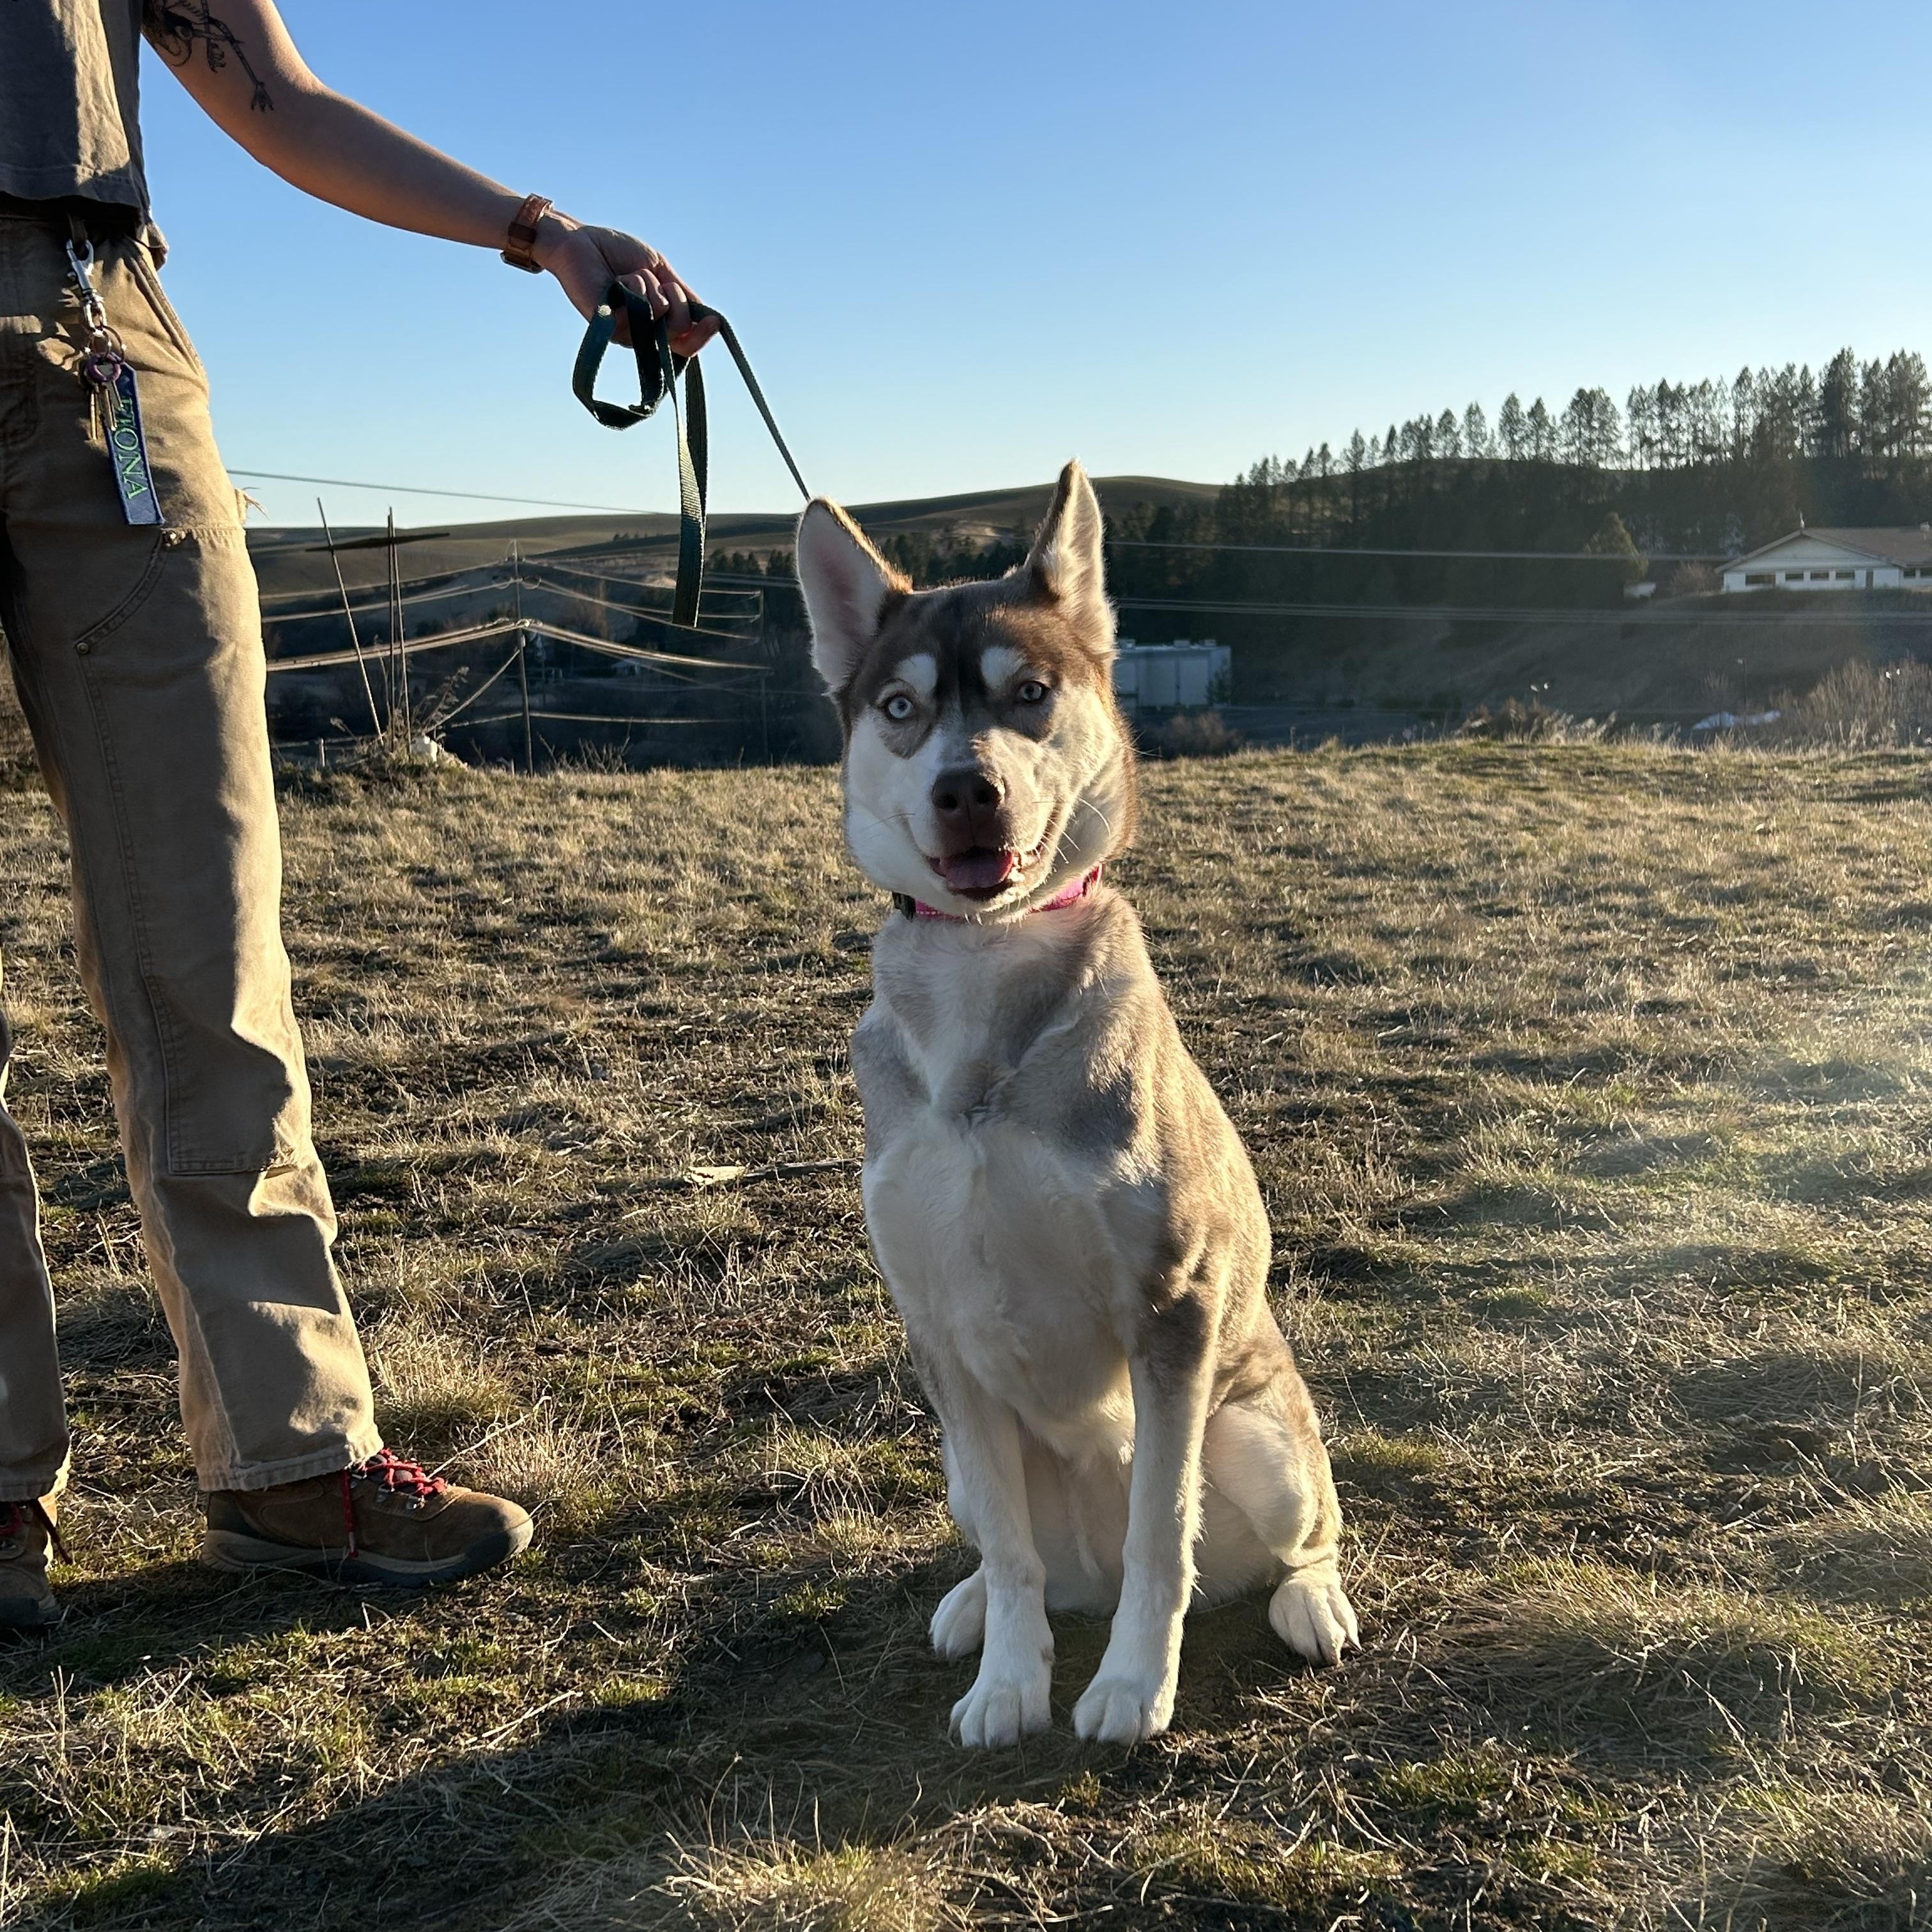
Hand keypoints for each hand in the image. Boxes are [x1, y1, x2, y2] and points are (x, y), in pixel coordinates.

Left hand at [532, 213, 718, 357]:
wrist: (581, 240)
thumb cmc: (617, 253)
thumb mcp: (659, 269)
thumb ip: (681, 293)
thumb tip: (708, 316)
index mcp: (655, 325)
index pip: (686, 345)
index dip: (703, 336)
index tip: (713, 320)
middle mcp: (641, 335)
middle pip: (679, 334)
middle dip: (678, 301)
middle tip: (661, 282)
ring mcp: (623, 332)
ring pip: (660, 316)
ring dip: (650, 285)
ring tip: (629, 275)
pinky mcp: (606, 325)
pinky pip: (638, 310)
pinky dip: (634, 285)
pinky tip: (618, 279)